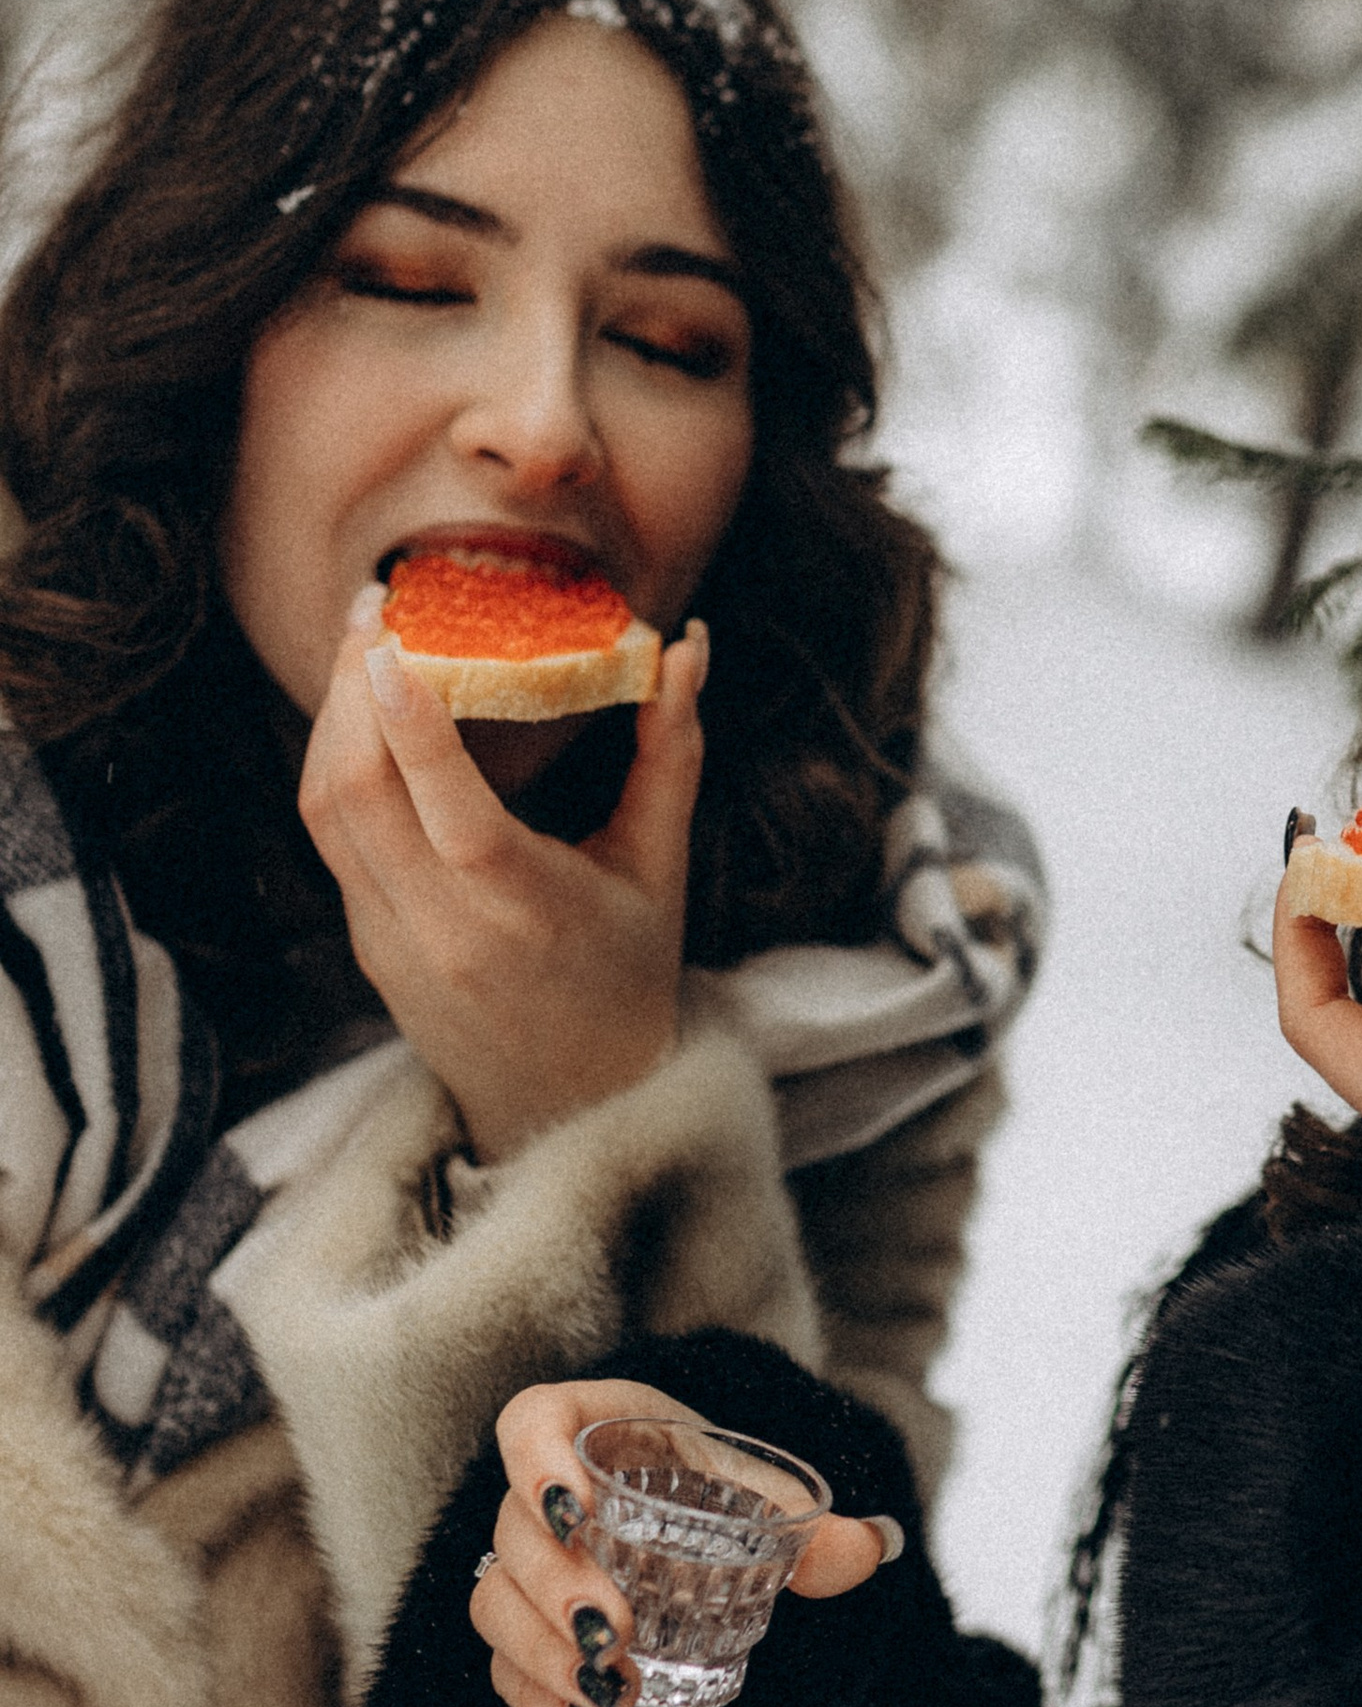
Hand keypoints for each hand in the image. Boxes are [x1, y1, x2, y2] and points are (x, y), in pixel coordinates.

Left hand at [299, 595, 708, 1162]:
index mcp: (526, 911)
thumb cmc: (631, 975)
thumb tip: (690, 647)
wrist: (573, 1101)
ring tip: (363, 646)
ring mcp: (393, 942)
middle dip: (352, 688)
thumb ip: (670, 751)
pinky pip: (332, 839)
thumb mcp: (661, 866)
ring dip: (332, 719)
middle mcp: (445, 930)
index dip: (410, 722)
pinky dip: (338, 764)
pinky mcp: (366, 943)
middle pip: (359, 794)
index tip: (391, 639)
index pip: (449, 811)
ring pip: (325, 812)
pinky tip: (362, 715)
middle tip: (374, 606)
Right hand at [474, 1376, 904, 1706]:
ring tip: (613, 1687)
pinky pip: (501, 1664)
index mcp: (596, 1429)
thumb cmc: (714, 1489)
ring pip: (495, 1602)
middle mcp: (544, 1493)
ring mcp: (526, 1563)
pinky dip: (538, 1697)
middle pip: (514, 1529)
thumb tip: (875, 1546)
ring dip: (545, 1653)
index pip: (530, 1420)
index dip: (535, 1459)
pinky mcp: (525, 1626)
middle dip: (557, 1586)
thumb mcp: (759, 1493)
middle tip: (619, 1629)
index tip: (578, 1509)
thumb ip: (812, 1523)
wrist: (695, 1521)